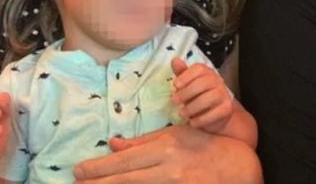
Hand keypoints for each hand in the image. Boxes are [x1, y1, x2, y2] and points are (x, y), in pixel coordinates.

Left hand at [73, 126, 212, 182]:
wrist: (236, 167)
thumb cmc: (204, 147)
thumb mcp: (174, 136)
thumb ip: (143, 142)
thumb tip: (113, 144)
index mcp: (165, 148)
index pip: (124, 161)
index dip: (98, 168)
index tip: (79, 171)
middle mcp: (168, 170)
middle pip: (124, 180)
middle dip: (97, 183)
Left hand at [170, 58, 233, 132]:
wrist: (215, 115)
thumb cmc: (198, 96)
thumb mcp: (188, 84)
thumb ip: (182, 73)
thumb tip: (174, 60)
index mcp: (207, 72)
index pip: (199, 69)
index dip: (186, 76)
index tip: (175, 85)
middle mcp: (218, 81)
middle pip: (203, 83)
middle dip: (186, 92)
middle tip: (174, 101)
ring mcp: (224, 95)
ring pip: (209, 98)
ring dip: (192, 107)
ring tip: (182, 113)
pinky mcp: (227, 109)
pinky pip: (214, 113)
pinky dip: (201, 119)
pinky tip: (192, 122)